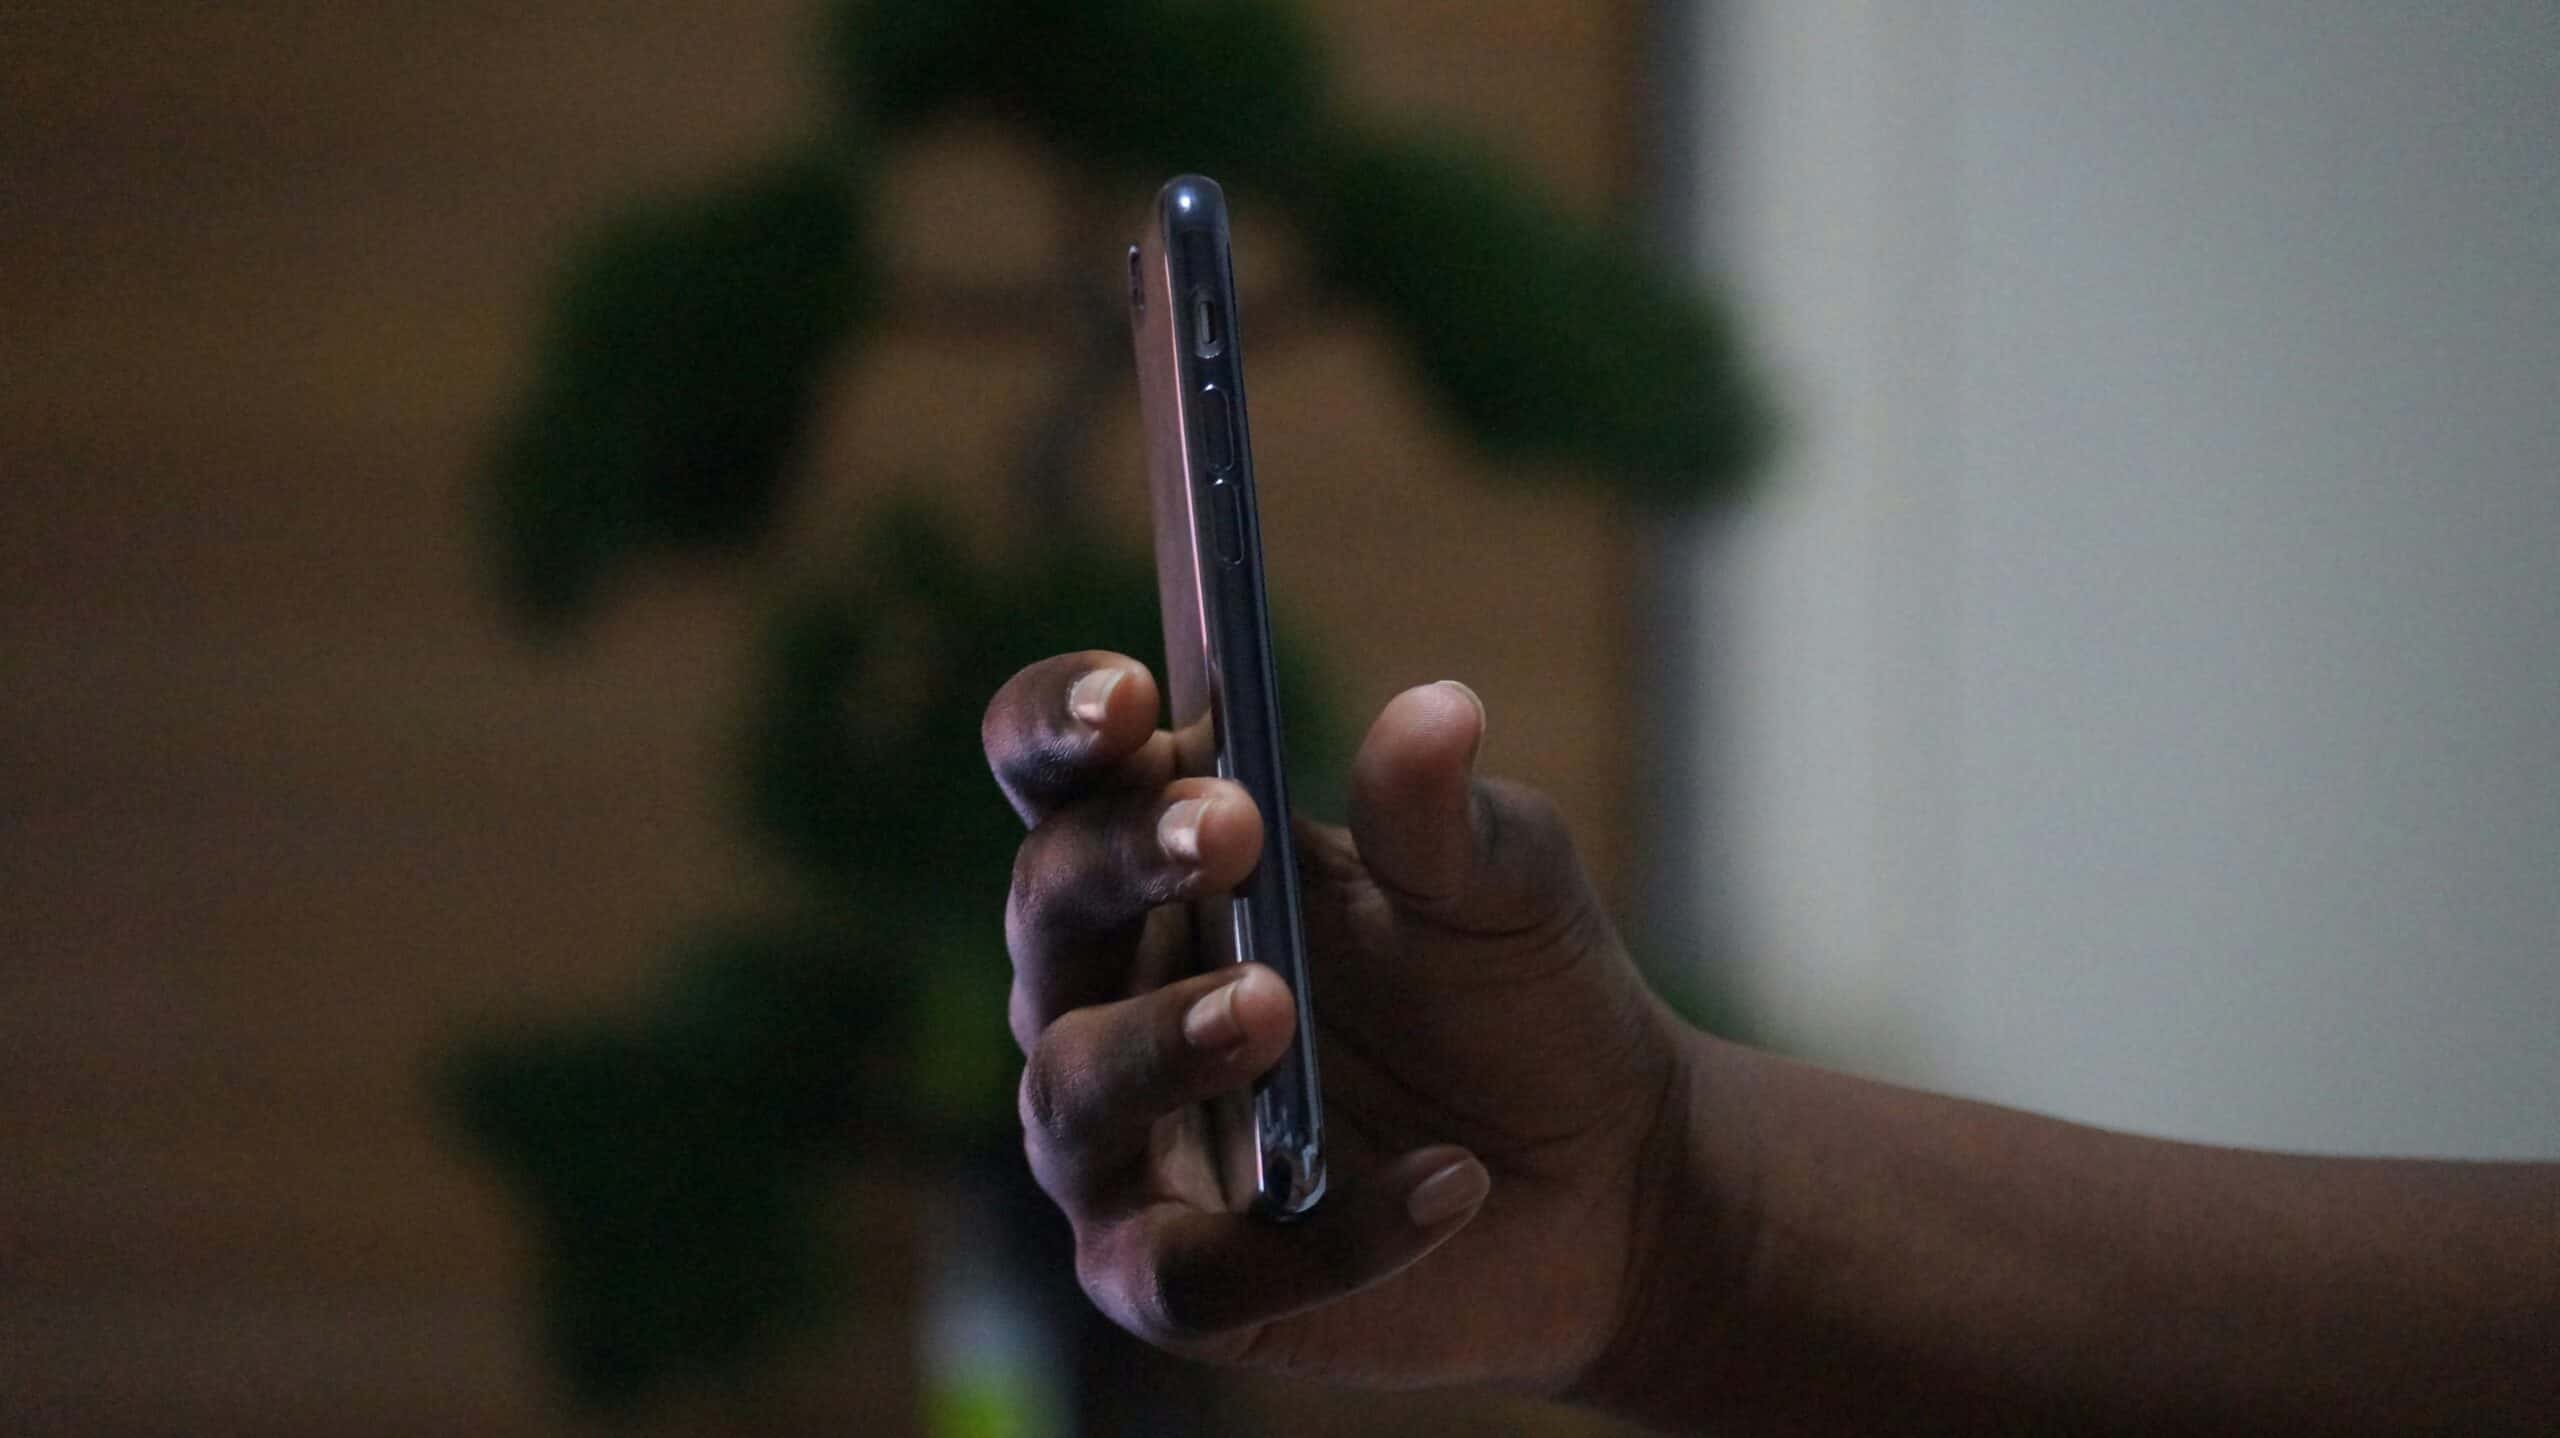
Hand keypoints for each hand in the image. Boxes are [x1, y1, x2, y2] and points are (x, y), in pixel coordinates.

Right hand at [984, 652, 1702, 1392]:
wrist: (1609, 1174)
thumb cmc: (1513, 995)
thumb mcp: (1504, 884)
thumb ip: (1446, 813)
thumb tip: (1436, 711)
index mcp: (1159, 859)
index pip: (1053, 772)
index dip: (1060, 725)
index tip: (1132, 698)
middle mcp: (1106, 991)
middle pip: (1046, 908)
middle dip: (1122, 859)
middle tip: (1233, 831)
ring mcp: (1122, 1141)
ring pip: (1075, 1088)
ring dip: (1165, 1039)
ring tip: (1272, 1007)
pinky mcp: (1175, 1281)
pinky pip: (1196, 1271)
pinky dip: (1321, 1237)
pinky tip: (1451, 1185)